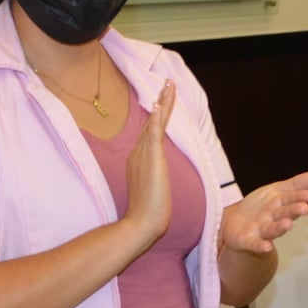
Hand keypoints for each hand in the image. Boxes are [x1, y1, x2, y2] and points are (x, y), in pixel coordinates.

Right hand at [123, 81, 174, 249]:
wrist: (141, 224)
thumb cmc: (146, 212)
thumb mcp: (151, 189)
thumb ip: (153, 178)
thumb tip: (157, 177)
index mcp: (139, 159)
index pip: (151, 132)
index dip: (157, 115)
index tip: (162, 100)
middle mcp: (139, 153)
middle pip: (152, 122)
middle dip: (161, 102)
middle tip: (168, 84)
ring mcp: (144, 155)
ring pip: (155, 123)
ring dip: (162, 103)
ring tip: (168, 85)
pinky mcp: (151, 160)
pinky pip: (154, 135)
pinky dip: (157, 120)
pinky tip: (159, 105)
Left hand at [220, 171, 307, 253]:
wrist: (235, 222)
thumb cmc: (261, 207)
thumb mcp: (277, 191)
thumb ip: (296, 184)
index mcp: (281, 205)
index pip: (293, 199)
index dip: (302, 197)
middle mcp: (273, 219)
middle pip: (284, 213)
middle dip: (294, 210)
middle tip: (305, 208)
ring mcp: (261, 231)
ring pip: (272, 229)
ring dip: (280, 227)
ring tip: (288, 225)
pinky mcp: (247, 240)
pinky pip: (254, 243)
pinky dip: (260, 246)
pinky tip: (267, 247)